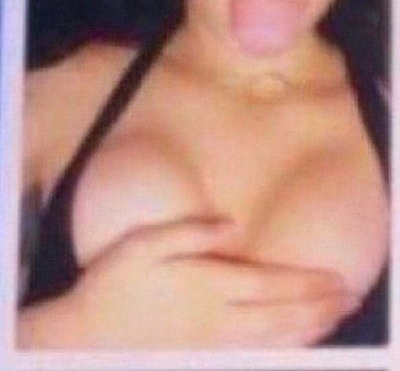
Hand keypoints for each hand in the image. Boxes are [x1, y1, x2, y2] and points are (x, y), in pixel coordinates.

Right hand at [68, 215, 359, 347]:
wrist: (85, 338)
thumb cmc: (113, 284)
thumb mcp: (143, 243)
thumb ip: (190, 231)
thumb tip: (231, 224)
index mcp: (206, 285)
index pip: (270, 284)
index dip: (307, 283)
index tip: (336, 279)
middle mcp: (217, 318)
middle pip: (282, 314)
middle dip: (320, 306)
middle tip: (351, 299)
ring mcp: (212, 344)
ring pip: (275, 340)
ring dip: (311, 329)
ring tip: (337, 319)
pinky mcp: (204, 358)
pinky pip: (256, 357)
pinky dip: (285, 350)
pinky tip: (298, 344)